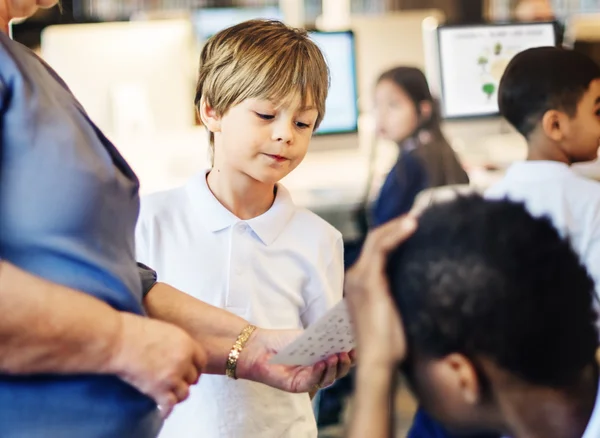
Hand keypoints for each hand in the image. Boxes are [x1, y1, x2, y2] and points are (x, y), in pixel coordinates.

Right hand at [107, 312, 206, 417]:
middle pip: (193, 378)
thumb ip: (175, 343)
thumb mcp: (164, 329)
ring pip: (184, 394)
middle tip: (178, 383)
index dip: (196, 368)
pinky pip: (169, 405)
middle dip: (186, 381)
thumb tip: (176, 352)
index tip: (192, 372)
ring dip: (177, 396)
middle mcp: (183, 361)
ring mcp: (172, 376)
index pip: (201, 360)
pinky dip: (166, 410)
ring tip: (170, 396)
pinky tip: (163, 412)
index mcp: (186, 343)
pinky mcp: (158, 390)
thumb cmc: (134, 330)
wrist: (117, 340)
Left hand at [236, 328, 353, 392]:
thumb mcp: (308, 337)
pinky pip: (312, 382)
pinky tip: (320, 363)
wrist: (259, 347)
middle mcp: (319, 372)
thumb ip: (324, 339)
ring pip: (328, 379)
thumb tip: (343, 334)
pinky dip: (318, 372)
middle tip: (347, 351)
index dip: (352, 355)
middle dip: (345, 362)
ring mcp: (309, 380)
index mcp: (324, 360)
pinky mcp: (297, 386)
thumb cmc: (283, 341)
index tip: (356, 345)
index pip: (343, 360)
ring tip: (335, 355)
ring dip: (333, 367)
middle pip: (339, 372)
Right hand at [345, 215, 416, 367]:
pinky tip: (412, 227)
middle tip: (418, 217)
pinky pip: (381, 249)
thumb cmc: (390, 345)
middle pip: (374, 240)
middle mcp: (355, 277)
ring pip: (376, 240)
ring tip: (417, 218)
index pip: (374, 249)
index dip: (392, 235)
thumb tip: (420, 282)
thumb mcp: (395, 312)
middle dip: (395, 226)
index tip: (413, 227)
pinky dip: (396, 235)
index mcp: (360, 283)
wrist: (379, 362)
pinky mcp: (369, 282)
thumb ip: (399, 294)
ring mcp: (360, 278)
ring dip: (397, 226)